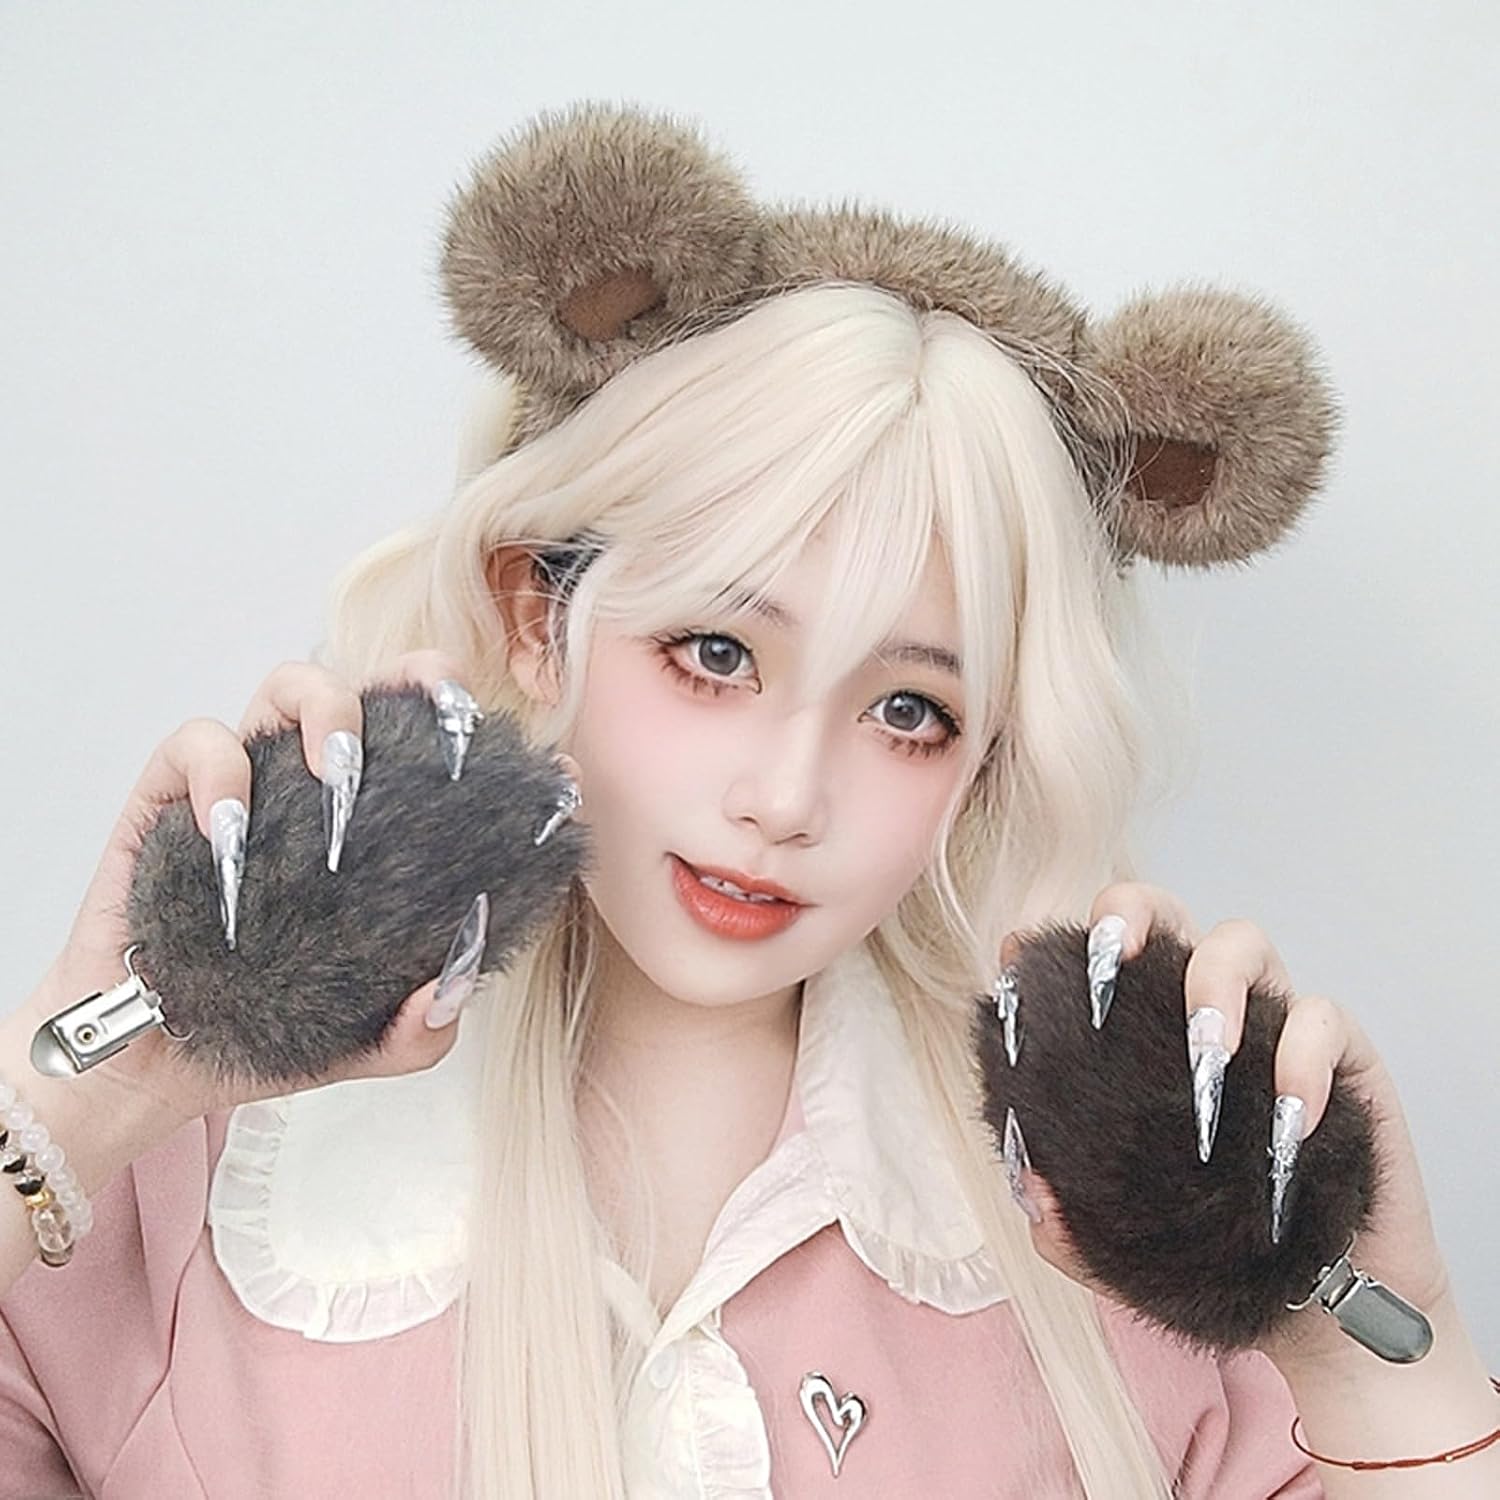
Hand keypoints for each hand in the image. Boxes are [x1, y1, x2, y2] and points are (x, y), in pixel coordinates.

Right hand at [30, 649, 531, 1128]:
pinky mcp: (167, 799)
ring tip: (334, 774)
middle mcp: (313, 787)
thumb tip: (450, 988)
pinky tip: (231, 827)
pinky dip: (218, 769)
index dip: (460, 711)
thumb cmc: (268, 1033)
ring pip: (284, 688)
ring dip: (320, 710)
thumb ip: (421, 1029)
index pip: (426, 737)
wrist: (158, 1068)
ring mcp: (245, 784)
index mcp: (373, 822)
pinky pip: (193, 743)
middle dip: (402, 687)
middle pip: (369, 688)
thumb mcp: (367, 1043)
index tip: (494, 733)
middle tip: (421, 742)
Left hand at [1002, 881, 1450, 1368]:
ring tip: (1206, 1051)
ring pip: (1242, 942)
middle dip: (1132, 912)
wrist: (1320, 1311)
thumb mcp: (1118, 1250)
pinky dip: (1304, 1055)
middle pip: (1163, 912)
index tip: (1019, 954)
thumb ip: (1064, 1223)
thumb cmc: (1210, 1259)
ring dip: (1216, 980)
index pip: (1094, 960)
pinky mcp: (1344, 1059)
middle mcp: (1197, 1010)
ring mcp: (1269, 1024)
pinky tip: (1290, 1115)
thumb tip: (1029, 1186)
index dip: (1057, 941)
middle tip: (1113, 955)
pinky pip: (1324, 1018)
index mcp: (1137, 1035)